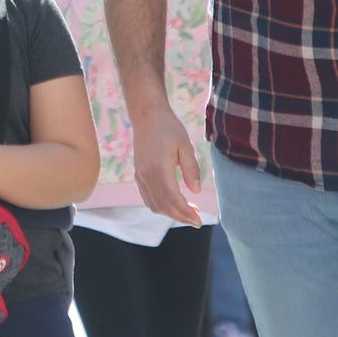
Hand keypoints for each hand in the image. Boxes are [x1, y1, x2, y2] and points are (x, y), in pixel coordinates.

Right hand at [130, 103, 204, 225]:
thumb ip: (191, 169)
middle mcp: (147, 175)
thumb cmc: (168, 127)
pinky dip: (160, 206)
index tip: (199, 220)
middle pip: (163, 206)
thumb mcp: (185, 145)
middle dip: (181, 217)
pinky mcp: (138, 174)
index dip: (186, 212)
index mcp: (159, 167)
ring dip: (171, 213)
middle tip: (197, 221)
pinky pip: (148, 198)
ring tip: (188, 213)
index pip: (172, 199)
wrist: (147, 115)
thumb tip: (196, 192)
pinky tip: (173, 204)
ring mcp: (140, 175)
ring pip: (154, 204)